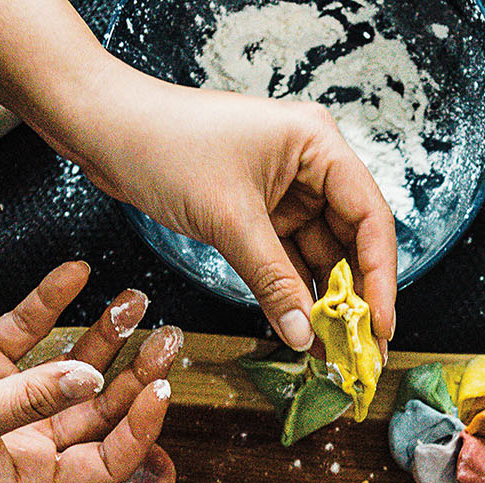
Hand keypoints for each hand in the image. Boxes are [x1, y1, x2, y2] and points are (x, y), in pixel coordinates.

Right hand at [0, 261, 179, 482]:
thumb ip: (26, 398)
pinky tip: (75, 274)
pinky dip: (50, 303)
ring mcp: (3, 398)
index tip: (160, 388)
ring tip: (135, 299)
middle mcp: (21, 439)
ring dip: (104, 335)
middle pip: (96, 410)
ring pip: (71, 366)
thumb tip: (88, 378)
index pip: (103, 460)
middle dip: (133, 374)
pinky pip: (27, 331)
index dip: (138, 429)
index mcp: (22, 475)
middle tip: (167, 338)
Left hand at [66, 77, 396, 353]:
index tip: (379, 326)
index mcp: (317, 144)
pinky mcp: (258, 211)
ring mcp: (285, 190)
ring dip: (325, 303)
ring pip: (320, 255)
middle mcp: (310, 165)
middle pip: (351, 240)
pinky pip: (287, 259)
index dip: (381, 277)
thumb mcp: (228, 220)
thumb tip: (304, 335)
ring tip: (334, 351)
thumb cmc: (164, 144)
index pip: (370, 218)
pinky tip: (301, 330)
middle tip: (362, 351)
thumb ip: (273, 280)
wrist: (103, 128)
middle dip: (355, 297)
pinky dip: (293, 293)